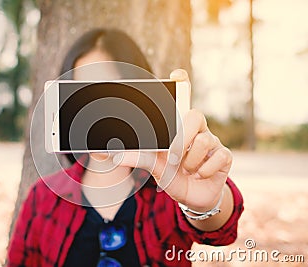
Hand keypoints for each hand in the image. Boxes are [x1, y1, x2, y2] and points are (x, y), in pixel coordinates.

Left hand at [112, 69, 231, 211]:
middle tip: (174, 158)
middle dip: (183, 139)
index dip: (182, 84)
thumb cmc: (172, 175)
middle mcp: (197, 129)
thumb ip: (138, 157)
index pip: (183, 99)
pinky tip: (201, 174)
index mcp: (179, 126)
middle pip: (196, 115)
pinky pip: (218, 157)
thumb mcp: (154, 165)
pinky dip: (204, 171)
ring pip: (205, 140)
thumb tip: (113, 155)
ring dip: (190, 161)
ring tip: (187, 169)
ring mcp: (213, 141)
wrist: (191, 197)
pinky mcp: (225, 156)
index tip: (176, 74)